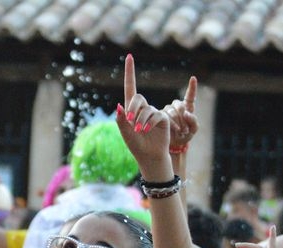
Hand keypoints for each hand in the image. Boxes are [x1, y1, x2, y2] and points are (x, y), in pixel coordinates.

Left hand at [115, 54, 169, 172]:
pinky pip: (155, 115)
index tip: (130, 56)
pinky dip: (149, 123)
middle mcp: (143, 108)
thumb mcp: (125, 134)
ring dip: (140, 120)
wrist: (150, 156)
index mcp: (131, 110)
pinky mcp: (163, 118)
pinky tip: (146, 131)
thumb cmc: (136, 146)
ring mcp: (153, 112)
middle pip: (137, 98)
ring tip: (139, 132)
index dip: (130, 73)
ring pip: (146, 109)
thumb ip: (120, 120)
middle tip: (129, 120)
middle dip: (132, 108)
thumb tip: (119, 106)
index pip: (130, 87)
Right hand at [163, 76, 197, 149]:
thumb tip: (187, 114)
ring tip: (179, 131)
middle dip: (182, 116)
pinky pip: (163, 116)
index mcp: (187, 107)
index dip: (192, 87)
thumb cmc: (183, 137)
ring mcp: (166, 110)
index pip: (190, 96)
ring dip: (176, 121)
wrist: (171, 144)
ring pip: (171, 111)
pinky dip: (169, 123)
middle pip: (179, 105)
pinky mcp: (158, 115)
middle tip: (185, 129)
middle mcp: (176, 107)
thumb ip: (194, 122)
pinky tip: (171, 129)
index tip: (193, 79)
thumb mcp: (192, 132)